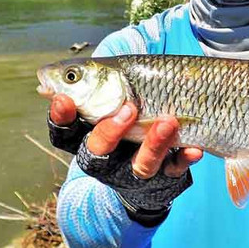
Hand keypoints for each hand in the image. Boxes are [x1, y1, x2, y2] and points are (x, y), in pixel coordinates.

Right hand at [50, 94, 203, 178]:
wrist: (154, 160)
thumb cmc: (126, 111)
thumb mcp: (108, 96)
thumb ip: (89, 84)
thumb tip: (53, 72)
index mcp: (87, 135)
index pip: (64, 131)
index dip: (60, 118)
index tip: (62, 98)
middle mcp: (108, 158)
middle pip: (97, 152)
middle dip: (109, 130)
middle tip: (127, 108)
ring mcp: (136, 168)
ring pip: (140, 166)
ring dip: (154, 144)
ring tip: (168, 121)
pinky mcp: (165, 175)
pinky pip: (175, 170)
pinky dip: (184, 159)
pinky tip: (194, 148)